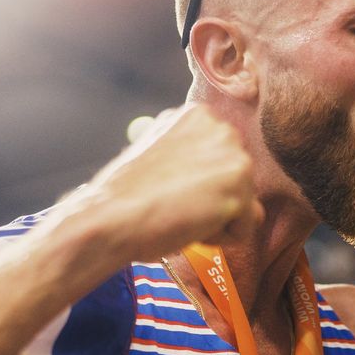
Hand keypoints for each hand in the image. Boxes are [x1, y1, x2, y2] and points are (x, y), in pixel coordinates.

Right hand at [74, 104, 260, 258]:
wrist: (110, 216)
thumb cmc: (126, 193)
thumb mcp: (159, 150)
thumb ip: (188, 151)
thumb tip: (211, 170)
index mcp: (201, 116)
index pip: (223, 160)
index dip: (197, 183)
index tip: (169, 187)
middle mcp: (222, 129)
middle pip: (239, 182)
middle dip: (212, 200)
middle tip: (175, 202)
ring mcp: (234, 158)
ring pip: (244, 206)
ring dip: (215, 220)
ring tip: (180, 213)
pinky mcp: (239, 191)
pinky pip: (244, 230)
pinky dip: (219, 239)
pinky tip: (189, 225)